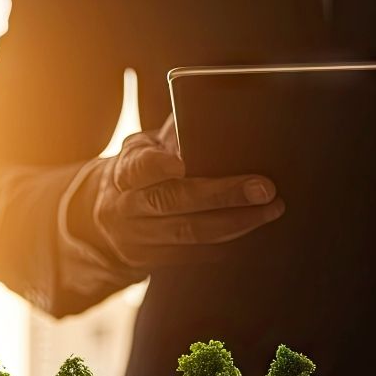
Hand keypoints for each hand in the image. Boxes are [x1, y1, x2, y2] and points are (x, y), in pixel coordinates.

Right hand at [73, 117, 285, 267]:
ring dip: (236, 222)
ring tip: (270, 210)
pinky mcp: (150, 261)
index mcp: (124, 170)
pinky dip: (227, 242)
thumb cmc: (139, 170)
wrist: (105, 218)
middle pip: (173, 202)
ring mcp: (137, 238)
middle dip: (223, 195)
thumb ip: (173, 134)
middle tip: (264, 188)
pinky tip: (252, 229)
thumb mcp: (143, 147)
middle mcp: (126, 206)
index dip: (157, 166)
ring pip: (189, 232)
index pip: (137, 167)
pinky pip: (193, 254)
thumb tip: (220, 115)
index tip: (181, 163)